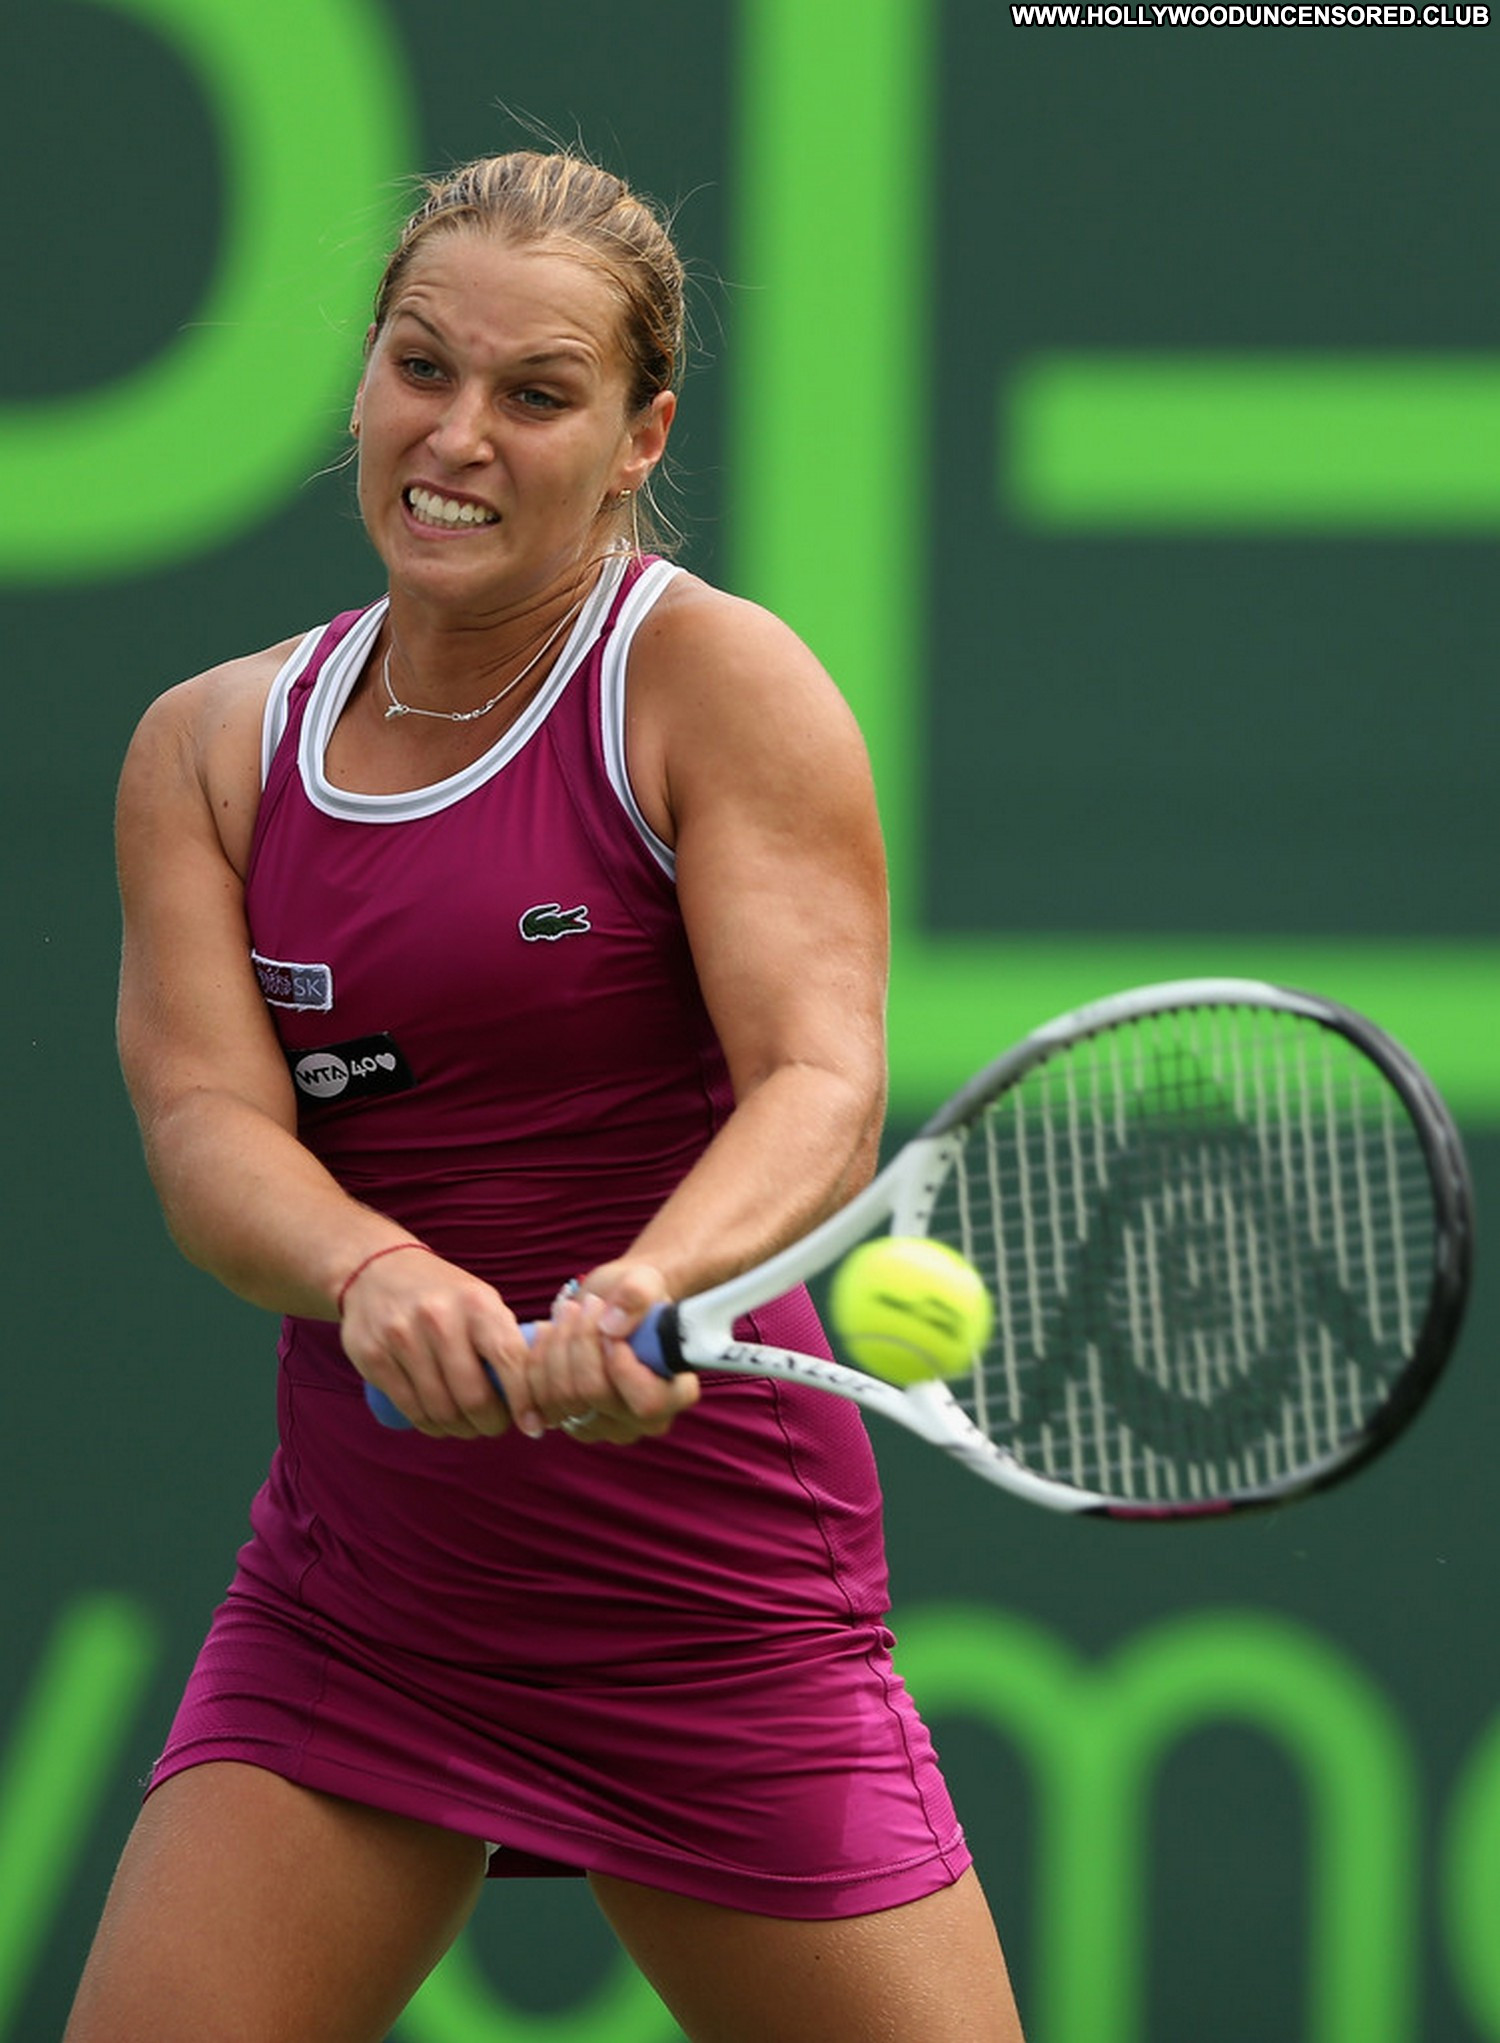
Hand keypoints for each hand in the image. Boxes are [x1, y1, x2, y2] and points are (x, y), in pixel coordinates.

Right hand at [338, 1244, 528, 1438]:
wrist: (376, 1269)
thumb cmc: (444, 1294)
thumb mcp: (481, 1301)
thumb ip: (507, 1340)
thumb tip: (540, 1391)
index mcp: (477, 1304)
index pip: (510, 1362)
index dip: (525, 1402)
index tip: (533, 1425)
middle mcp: (440, 1319)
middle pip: (474, 1397)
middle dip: (490, 1423)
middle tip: (493, 1426)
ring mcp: (403, 1337)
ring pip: (441, 1410)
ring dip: (459, 1430)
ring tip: (466, 1426)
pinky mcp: (374, 1356)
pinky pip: (409, 1408)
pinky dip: (429, 1426)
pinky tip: (438, 1424)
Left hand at [526, 1261, 699, 1443]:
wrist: (611, 1307)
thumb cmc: (635, 1298)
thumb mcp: (645, 1280)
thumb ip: (638, 1294)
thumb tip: (611, 1326)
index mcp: (676, 1394)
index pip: (648, 1403)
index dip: (623, 1369)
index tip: (611, 1331)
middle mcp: (642, 1421)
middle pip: (595, 1395)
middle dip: (581, 1342)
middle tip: (584, 1305)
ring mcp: (604, 1426)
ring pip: (563, 1397)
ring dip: (557, 1346)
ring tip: (567, 1312)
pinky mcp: (570, 1422)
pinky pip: (540, 1399)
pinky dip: (538, 1361)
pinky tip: (549, 1332)